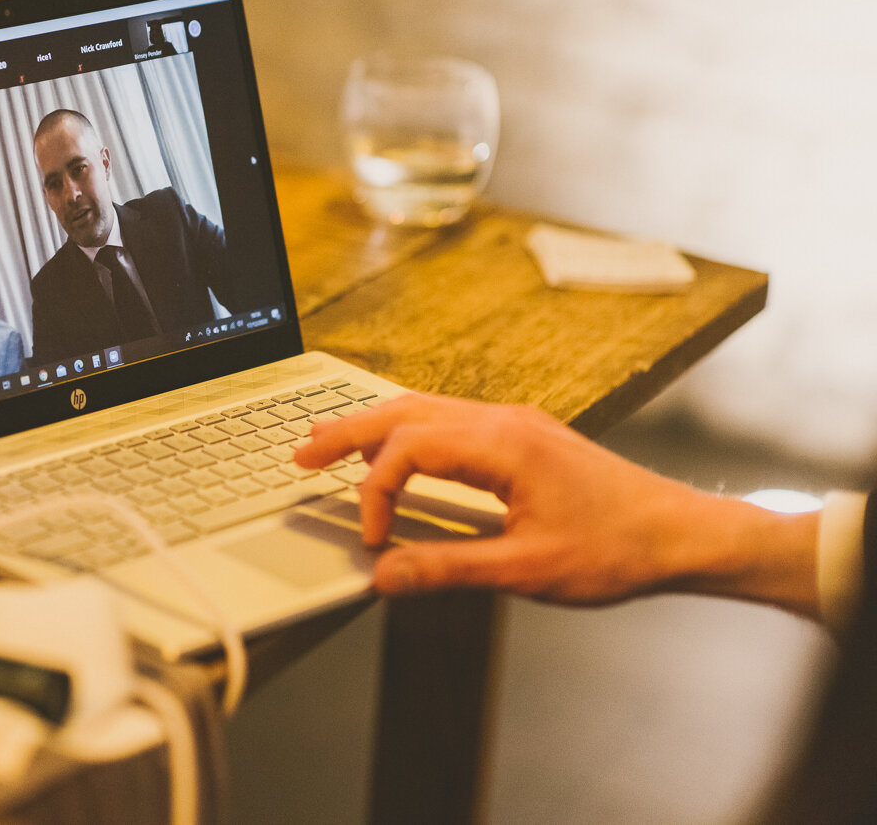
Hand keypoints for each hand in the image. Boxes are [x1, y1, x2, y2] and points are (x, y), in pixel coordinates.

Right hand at [293, 393, 818, 615]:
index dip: (375, 491)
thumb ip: (448, 569)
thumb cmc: (618, 549)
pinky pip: (448, 419)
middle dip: (346, 432)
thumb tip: (385, 575)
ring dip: (373, 428)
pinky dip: (407, 431)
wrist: (683, 534)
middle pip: (404, 412)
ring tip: (328, 446)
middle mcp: (504, 421)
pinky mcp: (523, 435)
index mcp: (503, 443)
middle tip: (300, 456)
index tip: (371, 537)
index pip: (409, 448)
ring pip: (424, 409)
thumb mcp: (528, 570)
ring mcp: (514, 423)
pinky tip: (393, 451)